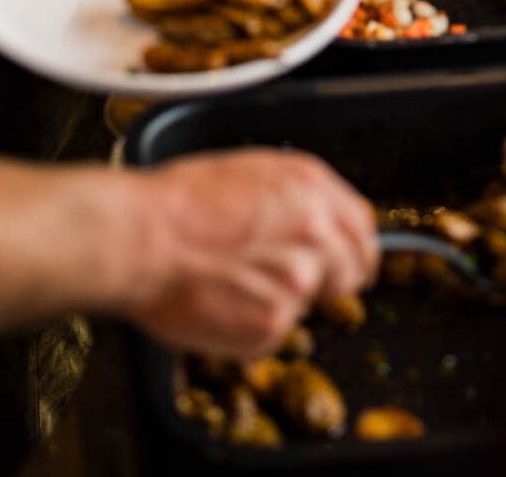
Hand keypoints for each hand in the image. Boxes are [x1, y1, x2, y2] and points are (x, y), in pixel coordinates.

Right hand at [113, 150, 376, 357]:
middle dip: (323, 278)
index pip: (363, 228)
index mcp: (311, 186)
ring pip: (307, 303)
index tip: (343, 260)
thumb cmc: (179, 200)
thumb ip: (295, 197)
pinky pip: (273, 332)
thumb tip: (319, 219)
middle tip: (279, 276)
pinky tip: (220, 299)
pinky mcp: (273, 324)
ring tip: (232, 279)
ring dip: (278, 299)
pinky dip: (250, 324)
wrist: (142, 238)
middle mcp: (316, 232)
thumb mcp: (249, 172)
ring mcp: (298, 282)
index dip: (353, 247)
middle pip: (350, 272)